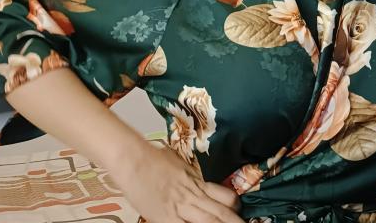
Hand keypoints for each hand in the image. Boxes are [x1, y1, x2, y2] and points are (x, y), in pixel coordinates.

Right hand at [109, 141, 243, 222]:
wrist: (135, 159)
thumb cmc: (153, 158)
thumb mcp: (179, 162)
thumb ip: (191, 173)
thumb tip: (196, 176)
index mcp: (198, 181)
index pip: (226, 195)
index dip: (236, 206)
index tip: (241, 211)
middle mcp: (193, 195)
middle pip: (222, 213)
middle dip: (235, 222)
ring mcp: (180, 208)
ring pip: (209, 222)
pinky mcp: (165, 218)